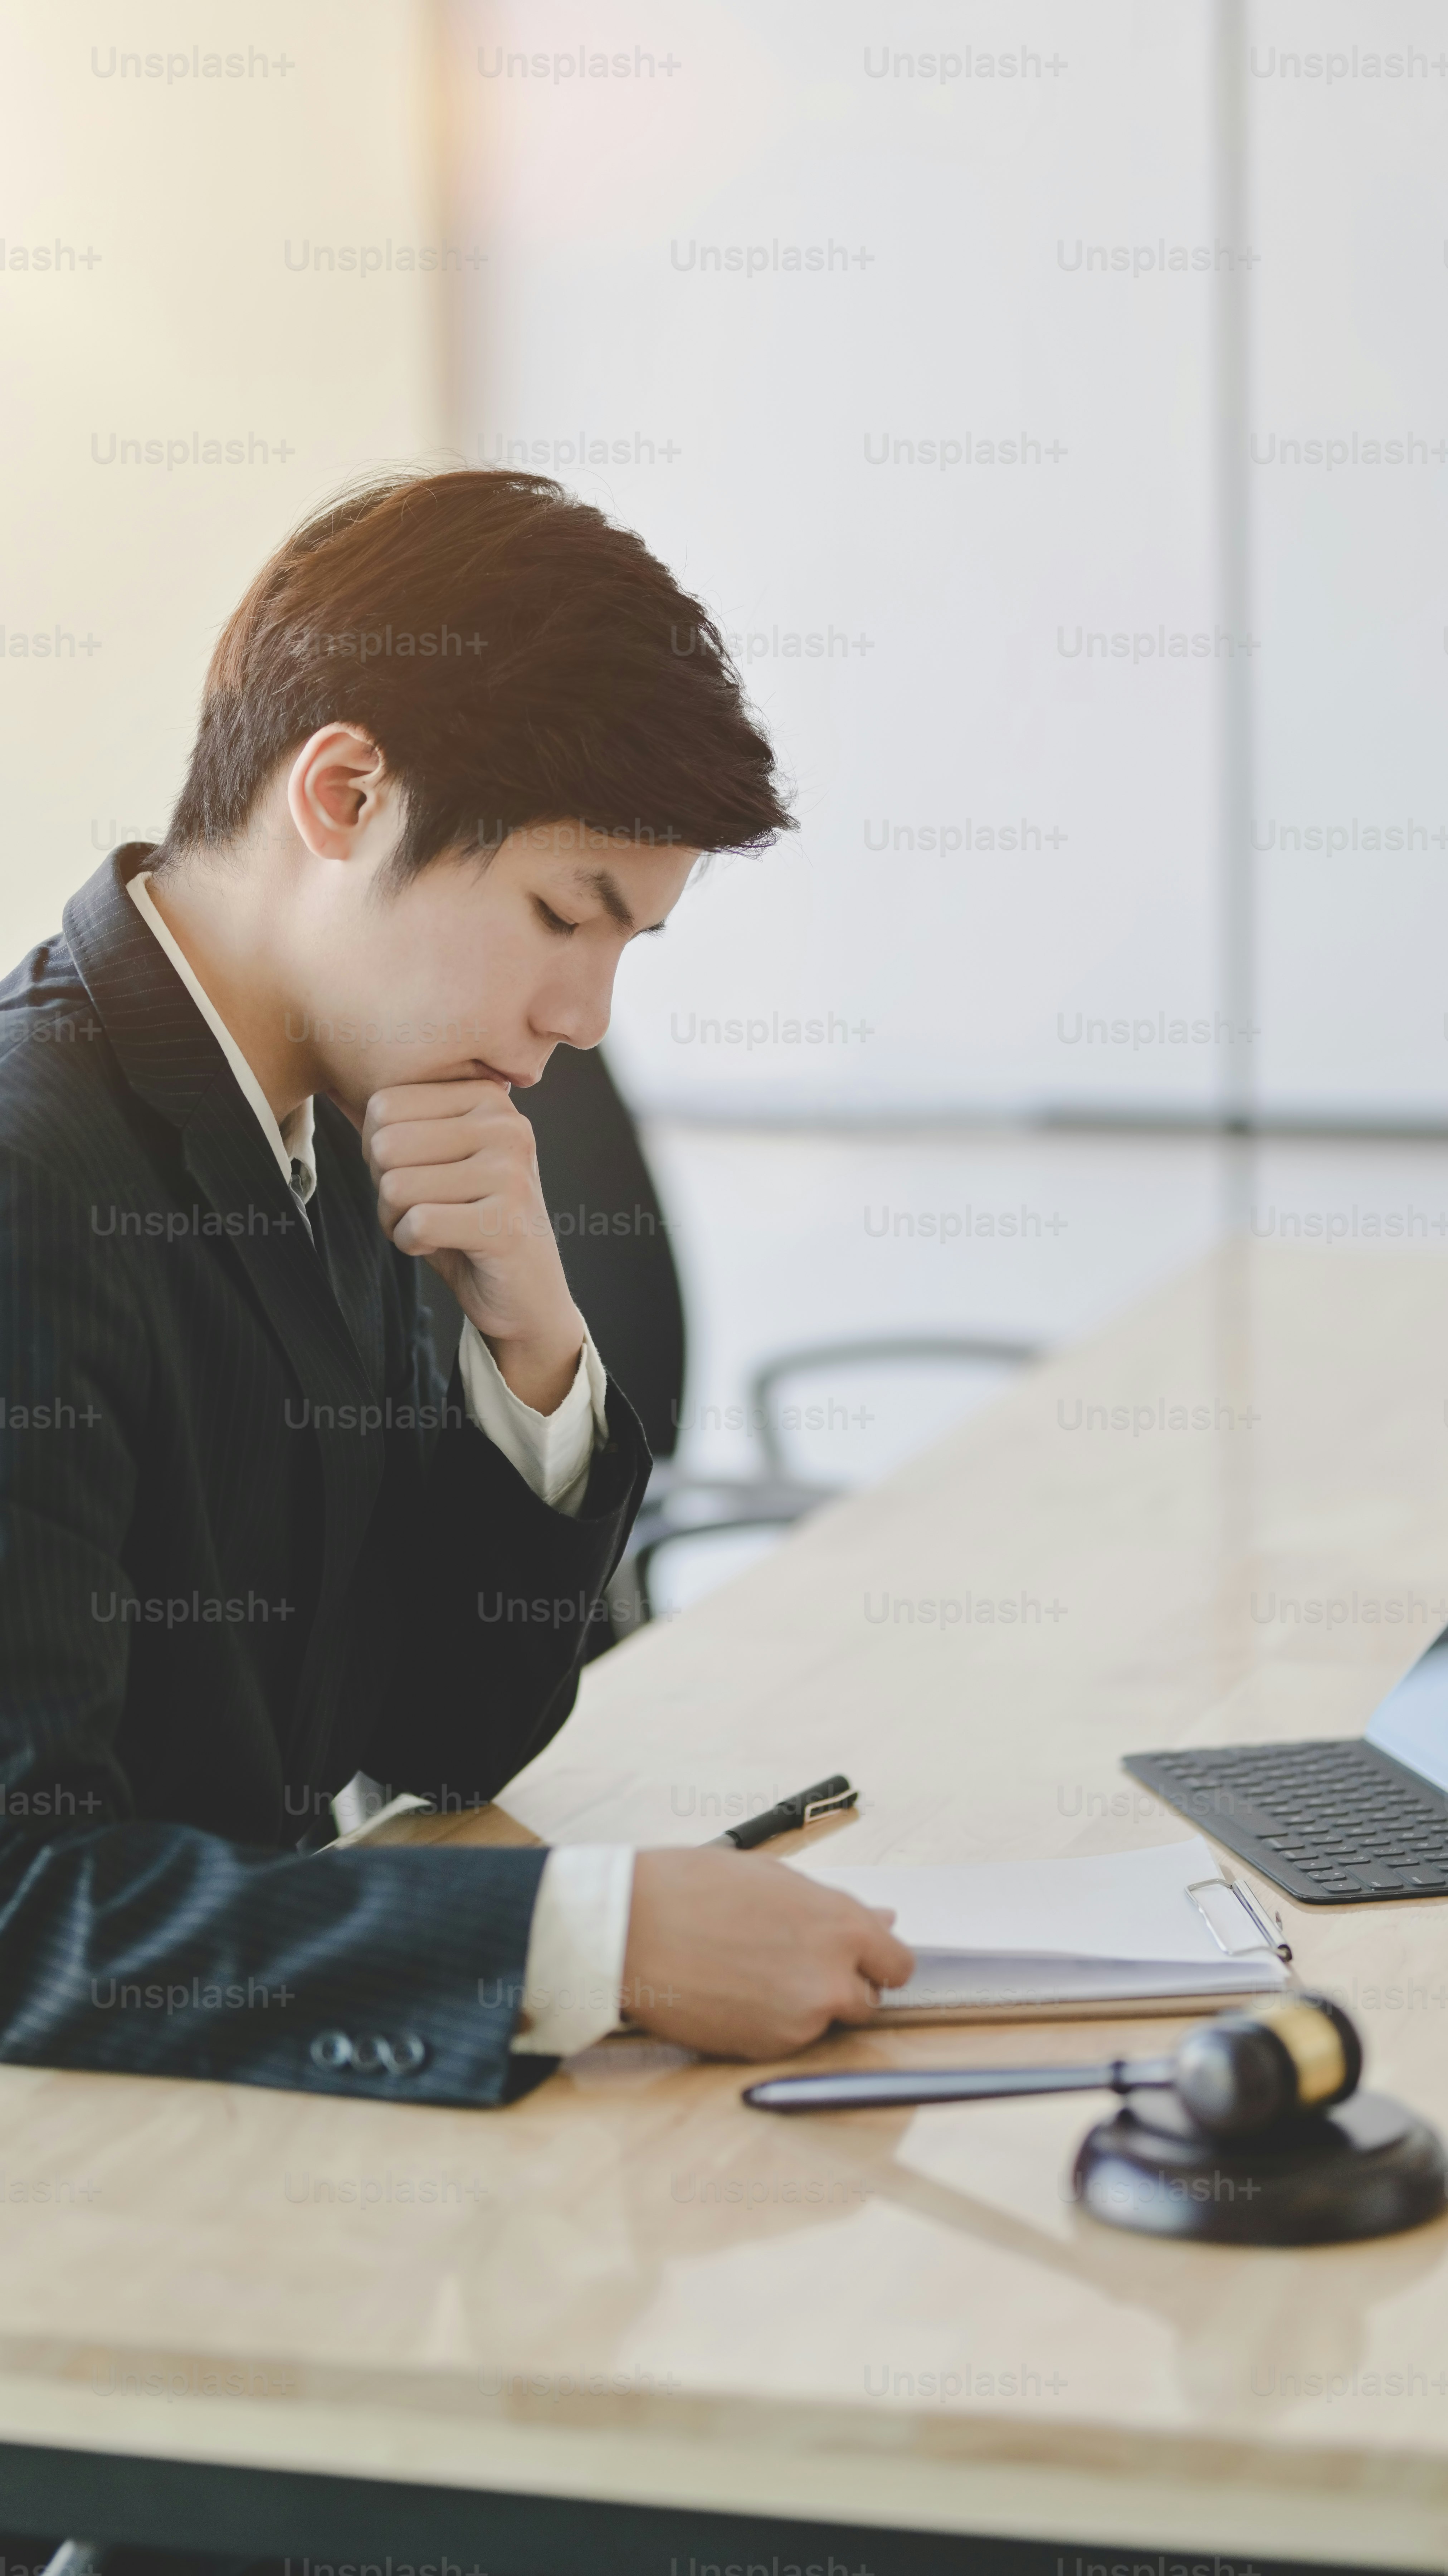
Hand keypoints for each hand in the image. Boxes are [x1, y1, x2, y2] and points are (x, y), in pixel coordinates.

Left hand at [362, 1079, 584, 1411]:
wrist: (526, 1293)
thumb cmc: (469, 1221)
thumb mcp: (441, 1159)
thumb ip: (405, 1123)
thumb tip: (339, 1090)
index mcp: (489, 1098)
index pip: (384, 1103)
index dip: (377, 1150)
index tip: (414, 1174)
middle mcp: (506, 1126)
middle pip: (385, 1143)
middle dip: (384, 1186)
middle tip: (419, 1206)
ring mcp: (510, 1173)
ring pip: (395, 1185)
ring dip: (395, 1219)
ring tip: (431, 1227)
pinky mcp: (505, 1223)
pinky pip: (416, 1223)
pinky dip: (411, 1244)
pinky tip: (440, 1245)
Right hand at [619, 1848, 914, 2057]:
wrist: (629, 1930)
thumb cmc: (693, 1888)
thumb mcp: (774, 1880)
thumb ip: (834, 1909)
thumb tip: (883, 1920)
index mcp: (841, 1925)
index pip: (898, 1964)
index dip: (876, 1961)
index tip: (859, 1960)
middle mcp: (832, 1977)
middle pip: (867, 2000)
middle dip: (841, 1985)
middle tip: (793, 1964)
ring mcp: (802, 2020)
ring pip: (824, 2022)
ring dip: (803, 2005)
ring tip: (749, 1972)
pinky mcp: (767, 2049)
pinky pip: (787, 2040)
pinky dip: (770, 2024)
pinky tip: (733, 1993)